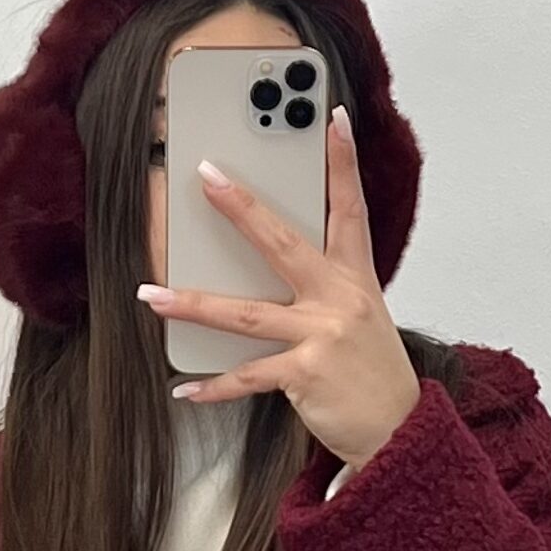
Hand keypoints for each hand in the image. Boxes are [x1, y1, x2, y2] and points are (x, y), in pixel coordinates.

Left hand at [137, 102, 422, 466]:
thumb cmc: (373, 374)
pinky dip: (213, 387)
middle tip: (205, 176)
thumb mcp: (361, 318)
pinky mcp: (306, 374)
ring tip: (151, 294)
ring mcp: (322, 335)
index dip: (343, 162)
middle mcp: (339, 299)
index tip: (335, 120)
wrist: (398, 430)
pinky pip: (248, 375)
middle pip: (282, 243)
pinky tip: (184, 390)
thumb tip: (264, 269)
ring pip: (244, 313)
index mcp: (355, 278)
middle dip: (240, 207)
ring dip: (192, 303)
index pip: (350, 209)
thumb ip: (324, 288)